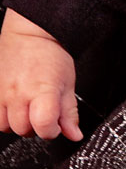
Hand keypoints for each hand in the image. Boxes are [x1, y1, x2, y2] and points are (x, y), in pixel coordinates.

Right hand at [0, 9, 81, 140]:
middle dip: (36, 126)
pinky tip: (14, 105)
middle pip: (24, 130)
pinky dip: (4, 116)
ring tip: (27, 107)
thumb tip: (74, 135)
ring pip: (6, 126)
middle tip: (42, 111)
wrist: (30, 34)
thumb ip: (70, 113)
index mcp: (42, 91)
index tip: (55, 124)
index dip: (52, 130)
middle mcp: (19, 94)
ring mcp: (2, 93)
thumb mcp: (68, 83)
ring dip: (18, 122)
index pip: (44, 127)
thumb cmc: (51, 55)